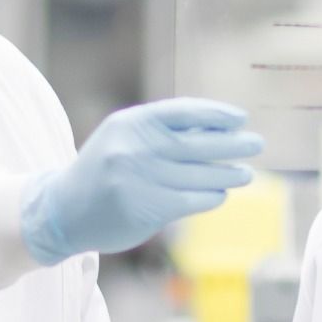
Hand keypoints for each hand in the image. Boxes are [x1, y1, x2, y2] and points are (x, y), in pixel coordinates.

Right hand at [22, 99, 262, 263]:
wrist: (64, 210)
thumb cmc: (105, 169)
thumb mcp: (125, 137)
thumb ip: (164, 131)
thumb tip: (221, 129)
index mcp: (131, 123)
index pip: (183, 112)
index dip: (216, 114)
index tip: (240, 118)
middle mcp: (135, 148)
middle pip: (197, 144)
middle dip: (232, 144)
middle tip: (257, 144)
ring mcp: (139, 179)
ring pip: (198, 175)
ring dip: (228, 174)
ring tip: (246, 173)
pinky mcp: (145, 208)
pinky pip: (191, 200)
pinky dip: (211, 196)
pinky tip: (220, 193)